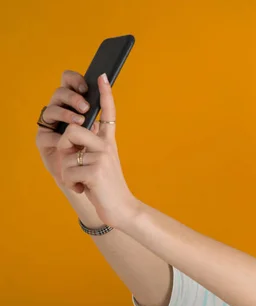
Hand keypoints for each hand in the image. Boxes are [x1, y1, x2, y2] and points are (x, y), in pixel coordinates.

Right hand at [35, 70, 95, 184]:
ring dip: (65, 113)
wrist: (94, 184)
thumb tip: (106, 97)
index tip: (88, 79)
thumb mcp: (104, 136)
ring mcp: (52, 126)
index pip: (71, 84)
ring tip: (80, 122)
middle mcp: (63, 113)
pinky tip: (65, 142)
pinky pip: (45, 133)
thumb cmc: (99, 160)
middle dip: (73, 97)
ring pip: (51, 109)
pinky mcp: (43, 141)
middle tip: (85, 107)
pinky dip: (57, 137)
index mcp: (77, 108)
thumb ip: (102, 119)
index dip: (75, 79)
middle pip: (60, 92)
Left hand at [56, 73, 139, 228]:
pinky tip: (84, 189)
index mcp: (108, 142)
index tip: (102, 76)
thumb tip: (72, 135)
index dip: (105, 94)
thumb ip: (89, 147)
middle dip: (64, 148)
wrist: (121, 209)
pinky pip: (68, 170)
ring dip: (67, 171)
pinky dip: (72, 183)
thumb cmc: (106, 187)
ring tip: (81, 181)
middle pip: (73, 131)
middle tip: (73, 165)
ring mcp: (102, 158)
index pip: (109, 113)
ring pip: (67, 154)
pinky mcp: (95, 171)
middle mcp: (107, 146)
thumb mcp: (99, 163)